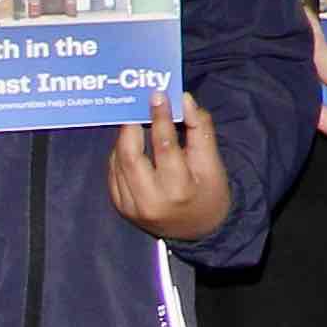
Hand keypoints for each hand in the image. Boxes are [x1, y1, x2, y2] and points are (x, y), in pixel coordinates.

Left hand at [106, 89, 233, 243]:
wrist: (198, 230)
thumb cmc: (209, 192)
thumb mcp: (212, 163)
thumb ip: (199, 129)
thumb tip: (183, 99)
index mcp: (178, 189)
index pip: (165, 147)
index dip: (160, 118)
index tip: (157, 96)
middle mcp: (151, 201)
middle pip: (131, 156)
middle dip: (131, 127)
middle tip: (136, 107)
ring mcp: (132, 207)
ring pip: (118, 163)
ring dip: (124, 139)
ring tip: (134, 122)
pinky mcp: (121, 208)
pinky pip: (114, 173)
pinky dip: (120, 155)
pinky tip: (130, 144)